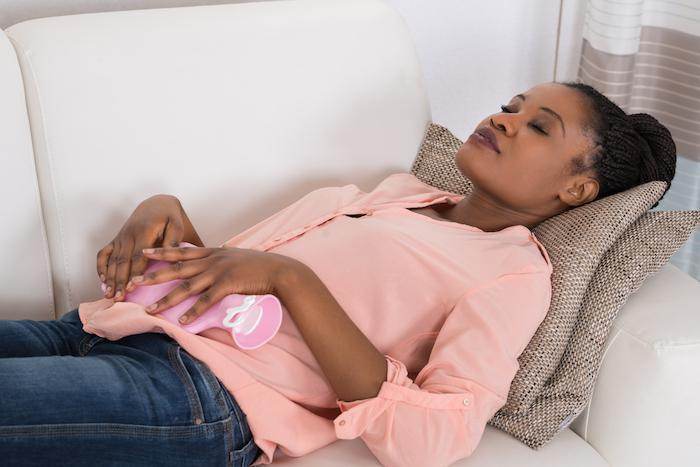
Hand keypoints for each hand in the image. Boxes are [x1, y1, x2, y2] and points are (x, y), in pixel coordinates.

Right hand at [97, 195, 189, 301]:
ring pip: (112, 260)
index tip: (131, 288)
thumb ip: (173, 241)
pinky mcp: (116, 240)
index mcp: (144, 232)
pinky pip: (104, 253)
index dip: (134, 272)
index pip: (138, 256)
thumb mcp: (176, 225)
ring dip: (109, 278)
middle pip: (122, 261)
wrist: (156, 204)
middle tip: (117, 298)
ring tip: (108, 295)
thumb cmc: (169, 218)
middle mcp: (129, 235)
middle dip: (118, 280)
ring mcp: (120, 237)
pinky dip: (101, 266)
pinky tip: (102, 280)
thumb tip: (173, 260)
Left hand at [134, 246, 300, 323]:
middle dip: (153, 276)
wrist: (279, 270)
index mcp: (213, 252)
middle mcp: (212, 260)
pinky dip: (194, 312)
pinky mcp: (228, 285)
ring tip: (150, 309)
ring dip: (166, 299)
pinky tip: (182, 321)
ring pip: (187, 287)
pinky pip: (206, 301)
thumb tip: (214, 255)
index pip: (182, 251)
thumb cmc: (259, 265)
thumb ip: (222, 257)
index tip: (143, 253)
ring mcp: (219, 272)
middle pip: (177, 268)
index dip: (161, 252)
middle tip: (133, 283)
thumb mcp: (236, 256)